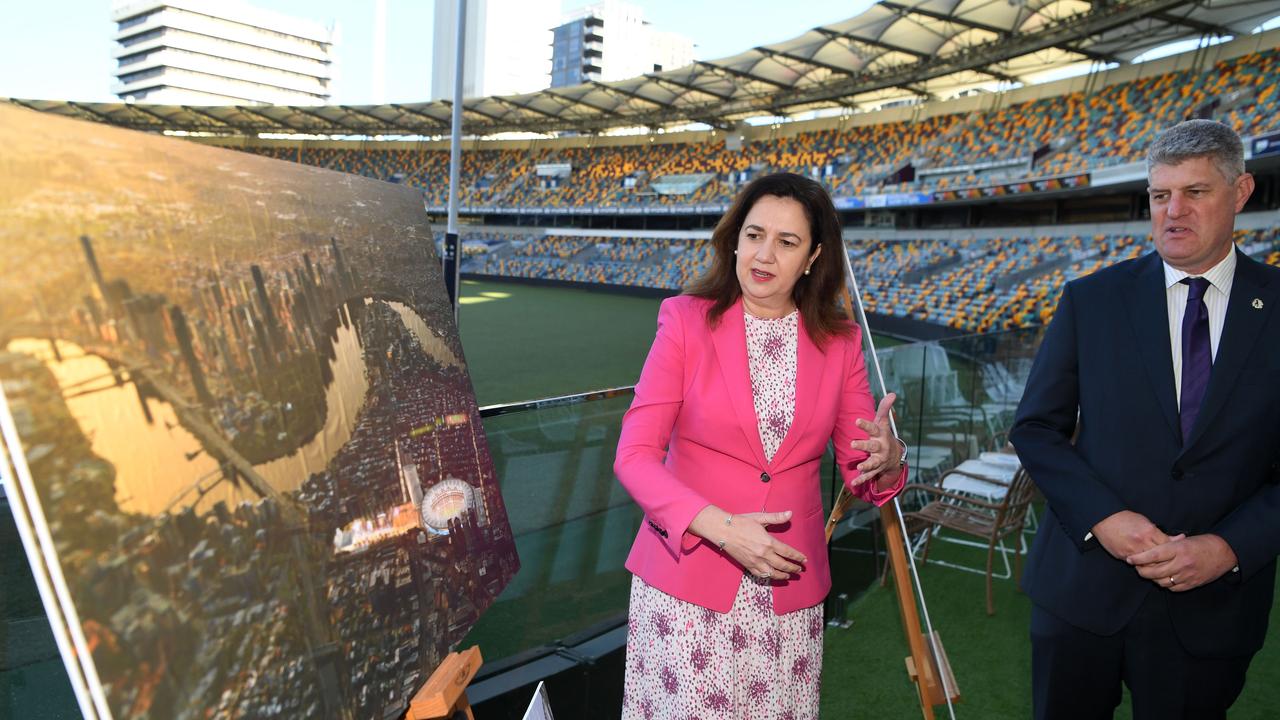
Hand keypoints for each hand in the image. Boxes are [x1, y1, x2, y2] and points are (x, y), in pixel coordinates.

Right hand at [689, 507, 807, 579]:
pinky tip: (773, 576)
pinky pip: (760, 575)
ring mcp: (755, 562)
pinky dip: (769, 577)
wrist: (723, 530)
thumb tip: (790, 513)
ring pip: (773, 573)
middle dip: (793, 568)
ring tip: (789, 576)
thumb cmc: (741, 522)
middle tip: (800, 569)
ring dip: (783, 575)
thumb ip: (776, 517)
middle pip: (783, 565)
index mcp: (768, 542)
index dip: (797, 557)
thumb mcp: (760, 517)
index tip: (804, 560)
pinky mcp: (747, 566)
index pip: (788, 552)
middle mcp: (763, 554)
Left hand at [849, 393, 900, 485]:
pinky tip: (853, 483)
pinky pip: (869, 476)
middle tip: (853, 443)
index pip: (873, 428)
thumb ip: (885, 408)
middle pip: (872, 446)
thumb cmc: (884, 435)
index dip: (865, 425)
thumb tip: (892, 393)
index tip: (857, 420)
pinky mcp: (876, 469)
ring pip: (873, 463)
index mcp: (880, 435)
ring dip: (866, 465)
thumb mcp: (883, 422)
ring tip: (859, 466)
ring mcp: (879, 459)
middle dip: (863, 445)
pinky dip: (862, 480)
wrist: (895, 457)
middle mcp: (880, 447)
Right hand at [1090, 510, 1170, 559]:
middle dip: (1166, 561)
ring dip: (1154, 566)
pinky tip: (1145, 564)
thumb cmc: (1126, 519)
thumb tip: (1178, 539)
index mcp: (1149, 532)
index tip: (1176, 553)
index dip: (1173, 551)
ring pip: (1149, 564)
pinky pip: (1136, 564)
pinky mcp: (1123, 556)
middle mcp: (1141, 542)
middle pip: (1160, 558)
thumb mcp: (1146, 522)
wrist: (1105, 519)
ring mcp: (1132, 550)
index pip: (1167, 546)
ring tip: (1159, 566)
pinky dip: (1142, 565)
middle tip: (1171, 563)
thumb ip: (1160, 533)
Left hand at [1127, 534, 1238, 591]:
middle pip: (1155, 572)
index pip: (1153, 555)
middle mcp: (1182, 564)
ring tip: (1148, 573)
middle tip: (1136, 567)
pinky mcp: (1192, 584)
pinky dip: (1165, 584)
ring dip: (1152, 578)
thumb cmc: (1202, 543)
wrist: (1224, 553)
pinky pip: (1173, 588)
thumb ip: (1167, 545)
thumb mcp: (1183, 540)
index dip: (1139, 558)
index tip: (1129, 559)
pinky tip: (1162, 578)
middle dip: (1141, 571)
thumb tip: (1148, 550)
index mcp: (1178, 550)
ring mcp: (1187, 575)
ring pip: (1162, 581)